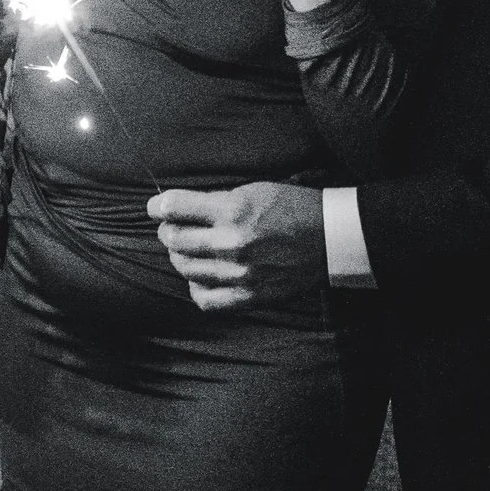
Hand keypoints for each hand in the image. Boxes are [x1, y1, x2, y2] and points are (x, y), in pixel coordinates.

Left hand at [145, 178, 324, 313]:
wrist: (333, 238)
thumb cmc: (294, 207)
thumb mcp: (254, 190)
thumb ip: (215, 201)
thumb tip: (177, 208)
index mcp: (233, 210)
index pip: (174, 208)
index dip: (159, 207)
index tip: (156, 208)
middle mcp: (232, 243)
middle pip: (175, 240)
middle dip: (167, 232)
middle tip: (172, 229)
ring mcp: (240, 273)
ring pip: (186, 269)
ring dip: (180, 258)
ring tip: (187, 250)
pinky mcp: (251, 296)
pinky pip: (206, 300)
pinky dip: (196, 288)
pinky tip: (201, 278)